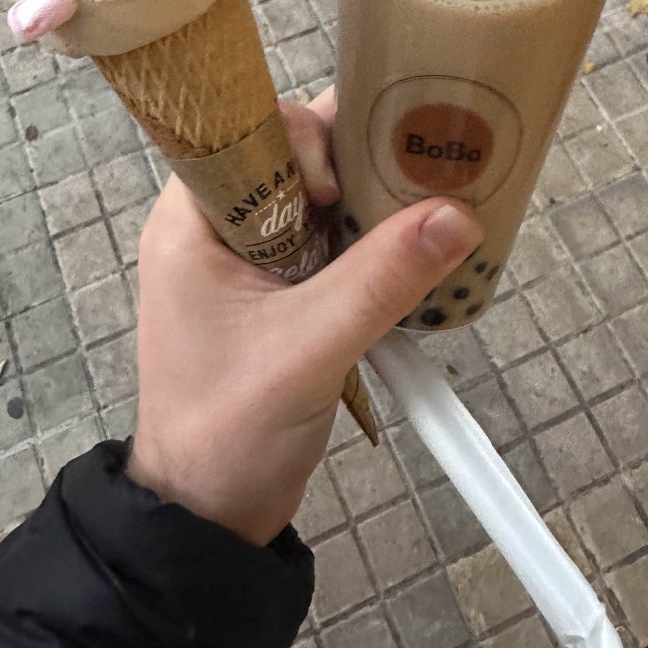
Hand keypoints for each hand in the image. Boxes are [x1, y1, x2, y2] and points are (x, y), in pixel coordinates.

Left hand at [126, 88, 482, 545]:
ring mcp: (251, 260)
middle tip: (420, 168)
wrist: (208, 516)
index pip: (251, 132)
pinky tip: (417, 248)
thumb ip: (381, 280)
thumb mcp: (309, 348)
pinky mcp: (281, 292)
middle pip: (294, 157)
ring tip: (432, 201)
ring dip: (372, 200)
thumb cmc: (228, 431)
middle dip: (357, 159)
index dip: (309, 135)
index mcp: (192, 219)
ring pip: (319, 199)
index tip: (355, 172)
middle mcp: (218, 226)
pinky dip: (372, 241)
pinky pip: (332, 242)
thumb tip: (455, 216)